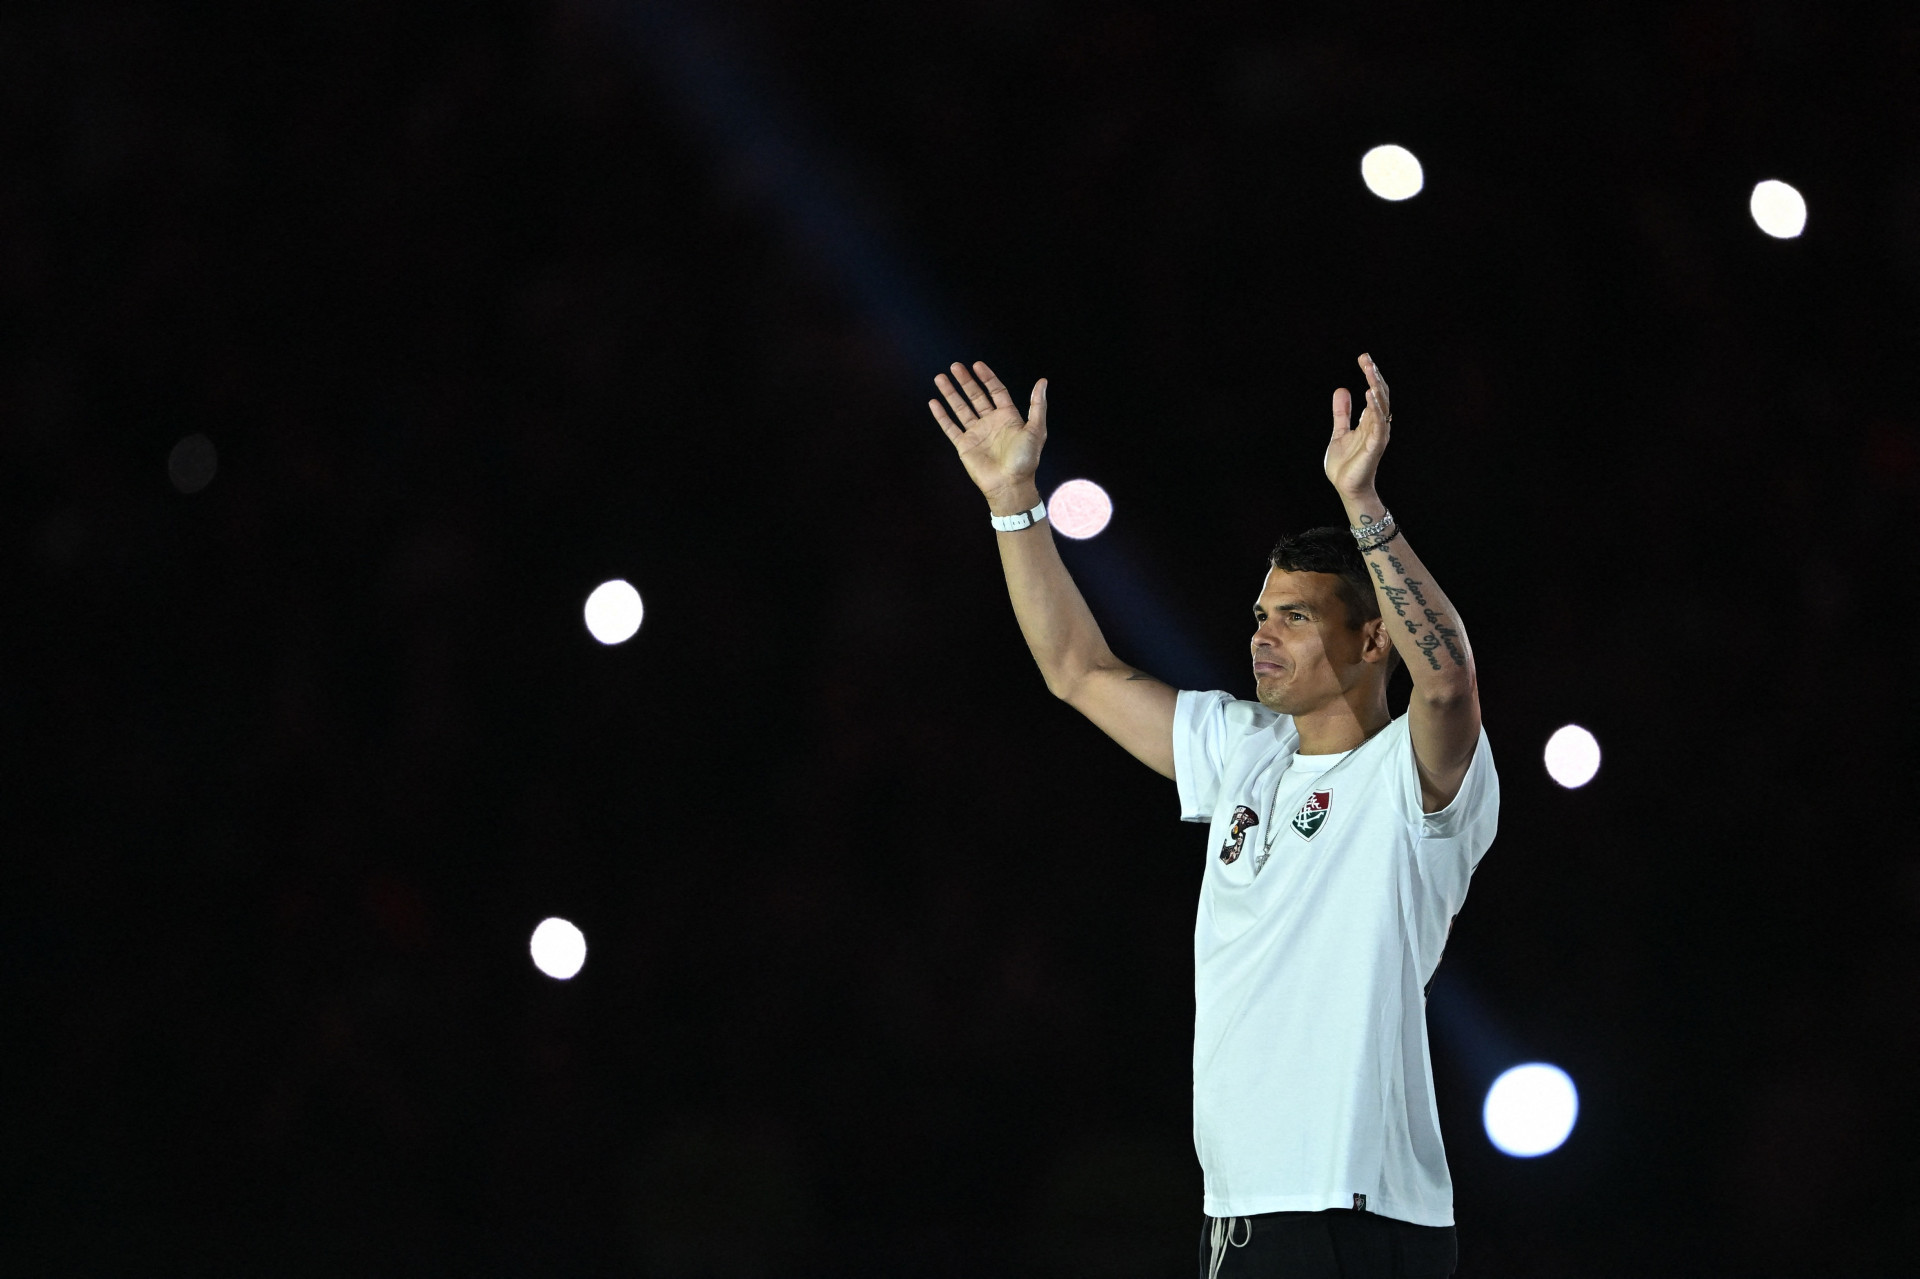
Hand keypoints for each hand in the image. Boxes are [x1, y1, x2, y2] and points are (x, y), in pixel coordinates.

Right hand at [929, 361, 1046, 508]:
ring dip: (951, 393)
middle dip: (965, 381)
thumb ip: (1037, 405)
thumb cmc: (1025, 460)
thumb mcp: (1036, 429)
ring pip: (960, 408)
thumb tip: (1042, 381)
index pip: (996, 391)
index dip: (987, 377)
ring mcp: (976, 433)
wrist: (1010, 485)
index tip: (977, 365)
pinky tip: (934, 402)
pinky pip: (950, 427)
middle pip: (975, 396)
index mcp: (1007, 417)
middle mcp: (990, 422)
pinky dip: (941, 416)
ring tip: (940, 378)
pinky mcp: (964, 445)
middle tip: (955, 366)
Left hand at [1323, 353, 1390, 499]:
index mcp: (1370, 420)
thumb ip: (1342, 413)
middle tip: (1366, 359)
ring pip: (1381, 406)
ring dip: (1376, 387)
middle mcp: (1377, 425)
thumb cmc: (1346, 463)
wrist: (1346, 487)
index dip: (1370, 374)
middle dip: (1374, 376)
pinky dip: (1376, 410)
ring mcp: (1377, 435)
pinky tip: (1370, 395)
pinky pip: (1378, 425)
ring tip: (1369, 371)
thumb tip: (1342, 389)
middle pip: (1380, 395)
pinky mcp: (1374, 446)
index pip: (1374, 392)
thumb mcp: (1340, 431)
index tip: (1363, 358)